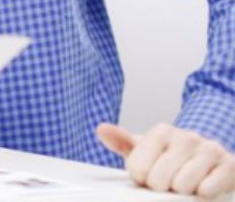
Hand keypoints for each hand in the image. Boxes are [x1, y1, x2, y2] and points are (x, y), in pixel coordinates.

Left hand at [98, 122, 234, 197]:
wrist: (210, 158)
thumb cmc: (172, 157)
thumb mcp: (147, 149)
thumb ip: (123, 142)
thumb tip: (101, 129)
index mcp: (161, 132)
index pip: (137, 168)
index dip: (142, 180)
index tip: (149, 177)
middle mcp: (185, 137)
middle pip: (159, 179)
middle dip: (162, 188)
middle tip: (170, 183)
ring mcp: (209, 149)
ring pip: (183, 185)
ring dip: (183, 192)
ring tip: (186, 184)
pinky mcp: (229, 165)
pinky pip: (207, 189)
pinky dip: (203, 194)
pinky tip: (204, 187)